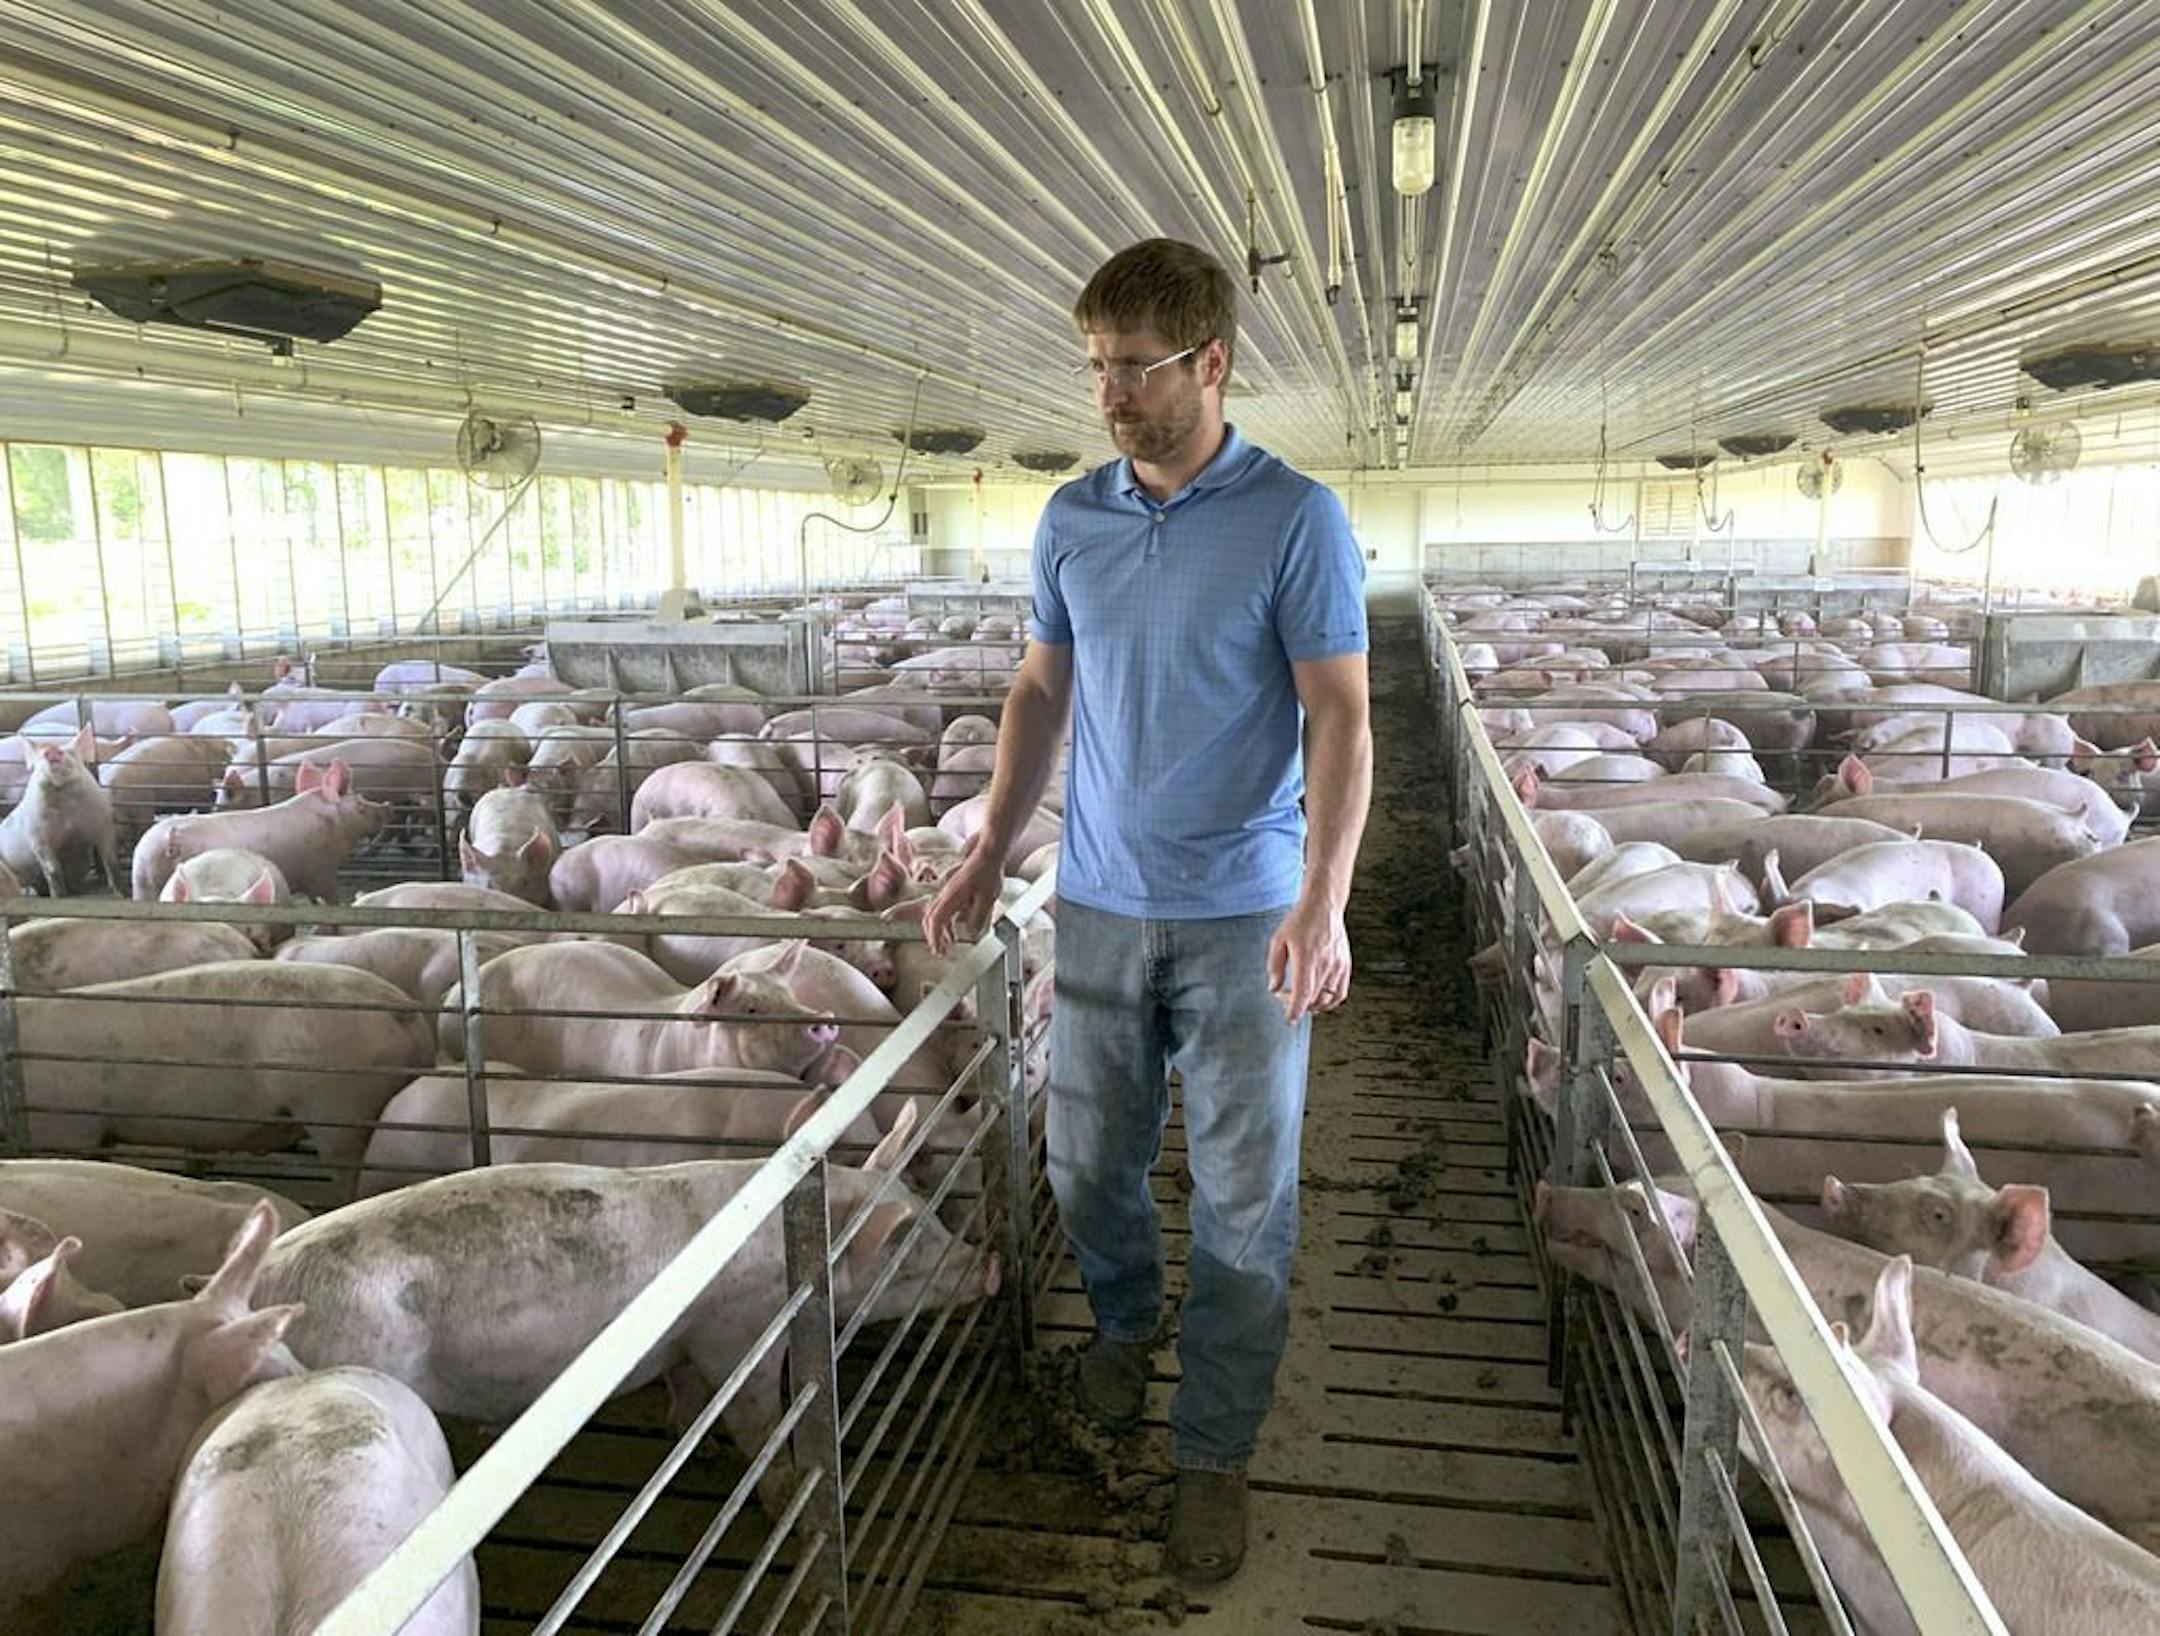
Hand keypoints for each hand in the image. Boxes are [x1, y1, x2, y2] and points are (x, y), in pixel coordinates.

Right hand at [922, 845, 1003, 955]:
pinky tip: (957, 925)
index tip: (939, 950)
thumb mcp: (987, 899)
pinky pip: (944, 907)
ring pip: (936, 912)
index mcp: (951, 898)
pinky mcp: (954, 889)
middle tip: (940, 950)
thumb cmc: (987, 874)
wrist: (988, 855)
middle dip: (933, 935)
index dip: (935, 937)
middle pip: (930, 918)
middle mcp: (946, 894)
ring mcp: (949, 891)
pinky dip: (946, 920)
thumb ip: (978, 918)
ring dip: (940, 929)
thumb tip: (972, 934)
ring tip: (950, 942)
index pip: (936, 921)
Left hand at [1266, 894, 1350, 1024]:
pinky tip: (1319, 997)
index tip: (1289, 1020)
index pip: (1303, 994)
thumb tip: (1274, 988)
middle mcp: (1325, 964)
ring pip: (1327, 999)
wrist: (1324, 905)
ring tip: (1302, 999)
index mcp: (1307, 958)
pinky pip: (1340, 993)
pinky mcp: (1345, 965)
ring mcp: (1338, 966)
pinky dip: (1330, 1001)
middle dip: (1298, 1005)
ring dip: (1313, 1005)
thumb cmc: (1301, 920)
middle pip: (1313, 999)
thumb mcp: (1279, 940)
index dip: (1295, 1011)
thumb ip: (1275, 966)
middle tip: (1286, 998)